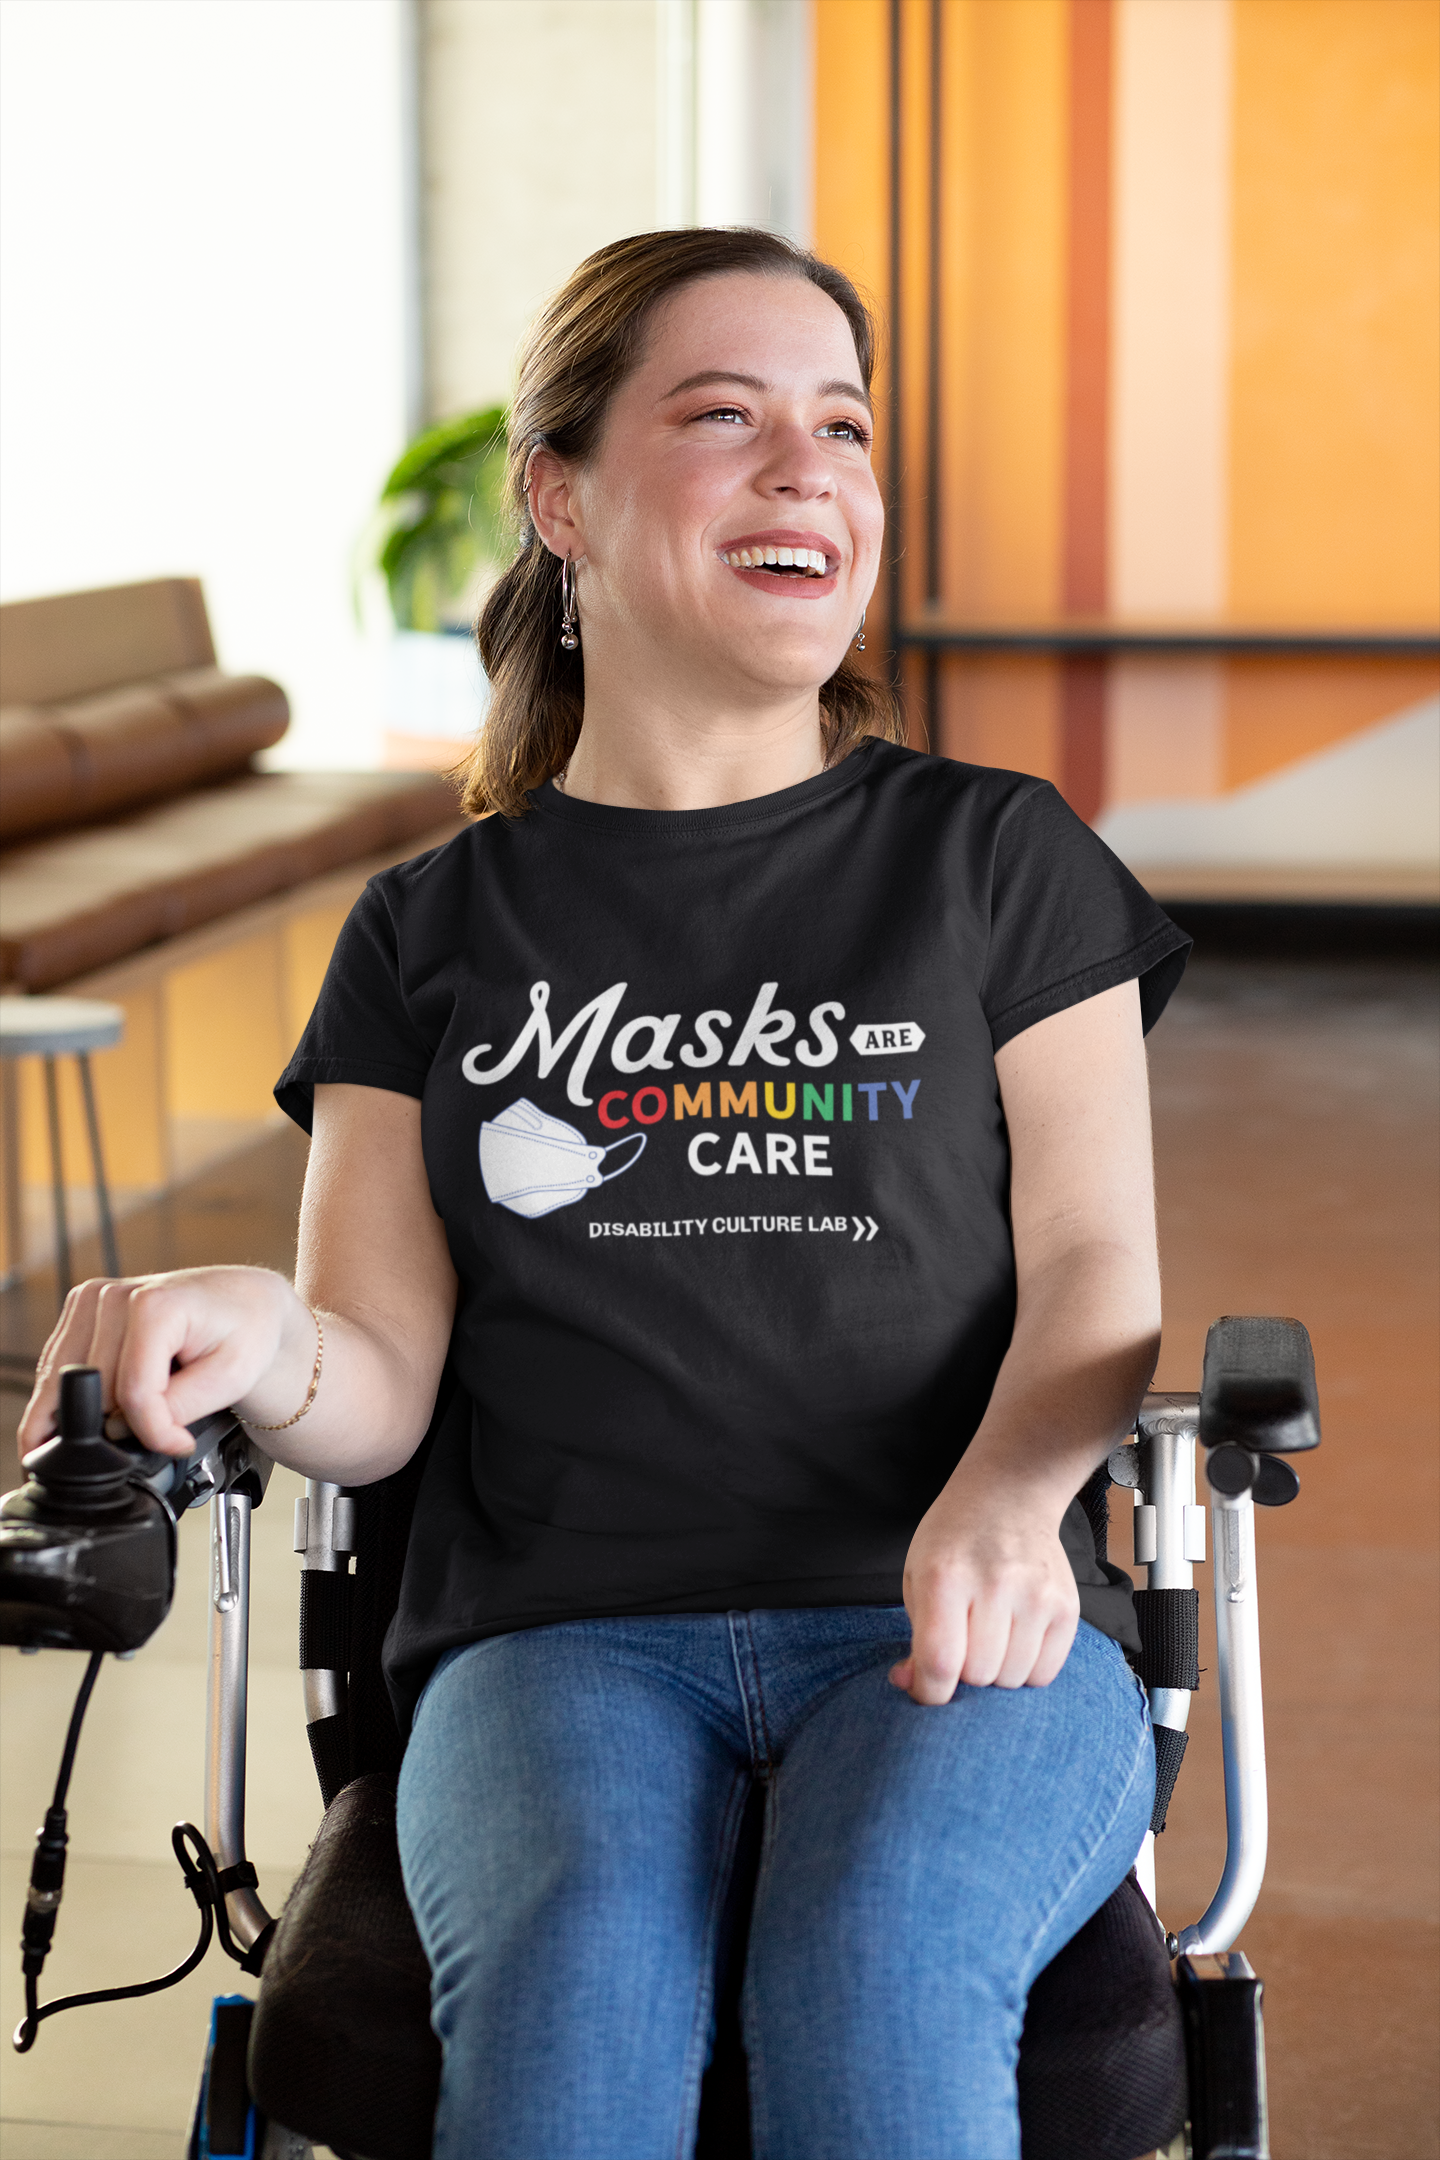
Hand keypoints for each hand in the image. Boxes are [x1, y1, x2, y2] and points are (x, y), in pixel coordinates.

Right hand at [17, 1267, 300, 1463]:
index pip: (132, 1393)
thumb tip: (119, 1430)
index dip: (153, 1430)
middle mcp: (113, 1295)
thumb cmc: (243, 1331)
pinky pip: (57, 1372)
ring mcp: (90, 1301)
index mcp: (154, 1304)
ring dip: (94, 1411)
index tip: (179, 1442)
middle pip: (97, 1392)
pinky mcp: (78, 1313)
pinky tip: (109, 1395)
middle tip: (167, 1416)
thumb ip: (177, 1407)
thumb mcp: (231, 1377)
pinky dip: (76, 1396)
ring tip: (141, 1403)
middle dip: (126, 1419)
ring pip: (65, 1386)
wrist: (242, 1303)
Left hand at [889, 1471, 1080, 1701]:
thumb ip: (915, 1637)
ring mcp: (1036, 1595)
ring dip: (995, 1672)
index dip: (928, 1692)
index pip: (940, 1661)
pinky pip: (1044, 1673)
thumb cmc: (954, 1540)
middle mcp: (994, 1584)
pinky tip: (1015, 1639)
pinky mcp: (1066, 1607)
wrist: (1008, 1496)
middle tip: (961, 1644)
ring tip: (988, 1636)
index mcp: (945, 1576)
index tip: (926, 1690)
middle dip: (962, 1673)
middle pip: (977, 1675)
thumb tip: (915, 1687)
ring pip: (1011, 1679)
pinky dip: (1025, 1669)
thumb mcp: (917, 1576)